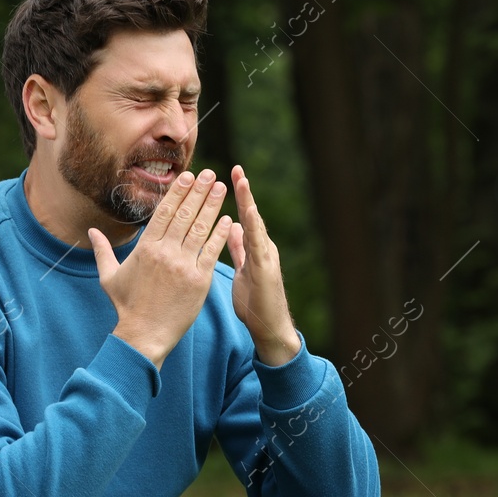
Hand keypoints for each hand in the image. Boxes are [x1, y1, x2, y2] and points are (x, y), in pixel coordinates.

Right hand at [90, 168, 231, 368]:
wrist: (144, 334)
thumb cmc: (126, 307)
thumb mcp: (110, 277)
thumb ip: (103, 251)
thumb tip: (91, 231)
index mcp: (145, 248)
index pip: (164, 212)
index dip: (177, 192)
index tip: (187, 176)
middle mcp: (165, 252)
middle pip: (185, 215)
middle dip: (198, 191)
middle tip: (209, 174)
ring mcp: (183, 266)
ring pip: (200, 229)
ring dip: (212, 206)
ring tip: (220, 189)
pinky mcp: (199, 280)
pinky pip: (212, 251)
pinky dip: (220, 234)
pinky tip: (228, 219)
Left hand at [227, 165, 299, 365]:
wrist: (270, 327)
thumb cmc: (255, 302)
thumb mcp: (243, 270)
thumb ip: (239, 248)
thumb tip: (232, 227)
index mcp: (254, 248)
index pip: (243, 217)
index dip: (235, 198)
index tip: (227, 177)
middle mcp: (262, 247)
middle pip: (250, 214)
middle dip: (243, 191)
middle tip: (235, 168)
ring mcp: (266, 256)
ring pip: (256, 224)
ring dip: (249, 202)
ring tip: (242, 181)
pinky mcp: (266, 268)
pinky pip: (258, 243)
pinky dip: (254, 226)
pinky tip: (249, 212)